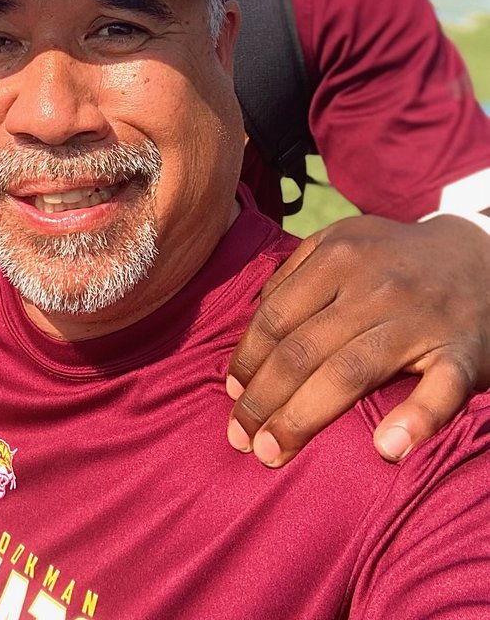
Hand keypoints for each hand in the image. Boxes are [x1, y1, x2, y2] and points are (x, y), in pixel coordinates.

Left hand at [225, 212, 489, 466]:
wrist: (481, 255)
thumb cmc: (394, 259)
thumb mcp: (342, 242)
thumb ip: (295, 275)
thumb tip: (252, 328)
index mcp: (339, 257)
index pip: (277, 317)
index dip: (247, 359)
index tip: (232, 394)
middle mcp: (375, 286)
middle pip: (304, 350)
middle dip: (263, 399)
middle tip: (240, 438)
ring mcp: (419, 320)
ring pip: (350, 372)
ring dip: (305, 417)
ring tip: (273, 453)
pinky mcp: (462, 353)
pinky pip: (439, 390)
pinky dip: (416, 419)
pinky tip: (386, 449)